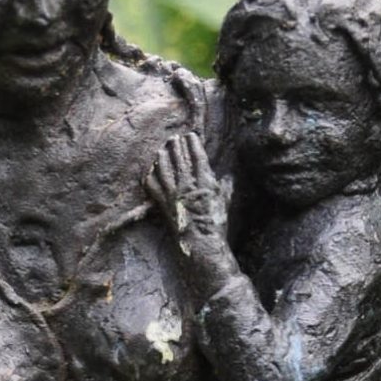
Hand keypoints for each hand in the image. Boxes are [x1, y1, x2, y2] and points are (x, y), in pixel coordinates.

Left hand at [145, 130, 230, 260]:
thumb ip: (226, 186)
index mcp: (204, 181)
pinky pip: (152, 186)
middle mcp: (186, 184)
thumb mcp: (225, 202)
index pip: (197, 155)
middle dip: (176, 145)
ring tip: (162, 149)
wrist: (201, 244)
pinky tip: (150, 171)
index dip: (193, 143)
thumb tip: (229, 176)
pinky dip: (150, 176)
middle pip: (179, 157)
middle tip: (174, 137)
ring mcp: (172, 194)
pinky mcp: (162, 204)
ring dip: (162, 156)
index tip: (190, 135)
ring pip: (163, 168)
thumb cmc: (216, 224)